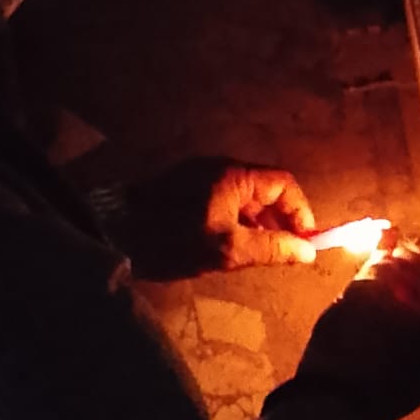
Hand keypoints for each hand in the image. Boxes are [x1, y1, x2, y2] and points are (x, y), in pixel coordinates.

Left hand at [119, 157, 316, 278]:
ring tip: (256, 252)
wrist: (111, 234)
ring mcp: (199, 175)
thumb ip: (272, 249)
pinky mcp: (183, 188)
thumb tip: (308, 251)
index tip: (305, 241)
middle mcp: (219, 167)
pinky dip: (235, 220)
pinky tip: (227, 245)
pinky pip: (223, 200)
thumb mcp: (227, 250)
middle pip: (264, 189)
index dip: (300, 211)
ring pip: (243, 197)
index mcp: (234, 175)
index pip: (284, 184)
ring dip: (257, 222)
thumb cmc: (174, 240)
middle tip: (283, 250)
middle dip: (279, 219)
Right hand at [298, 246, 419, 419]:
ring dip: (400, 313)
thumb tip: (389, 237)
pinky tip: (366, 332)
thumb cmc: (349, 341)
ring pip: (419, 335)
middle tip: (380, 274)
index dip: (419, 262)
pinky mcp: (404, 397)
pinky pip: (406, 357)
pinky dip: (393, 338)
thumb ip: (382, 261)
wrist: (327, 407)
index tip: (393, 253)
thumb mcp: (363, 291)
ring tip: (369, 301)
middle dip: (409, 286)